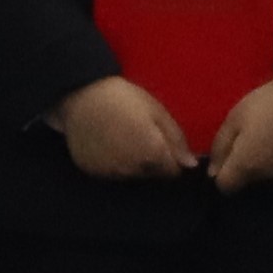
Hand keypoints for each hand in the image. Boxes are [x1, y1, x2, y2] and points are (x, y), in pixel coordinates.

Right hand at [56, 75, 192, 181]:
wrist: (82, 97)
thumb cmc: (124, 99)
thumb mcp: (157, 111)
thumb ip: (176, 140)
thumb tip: (191, 165)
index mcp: (153, 154)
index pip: (172, 172)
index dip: (172, 159)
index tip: (164, 144)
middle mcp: (132, 170)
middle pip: (151, 174)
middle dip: (153, 161)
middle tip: (141, 136)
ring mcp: (110, 172)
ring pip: (131, 175)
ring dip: (133, 163)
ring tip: (124, 138)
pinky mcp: (92, 171)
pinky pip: (110, 172)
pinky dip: (113, 163)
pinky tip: (108, 143)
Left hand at [206, 66, 272, 190]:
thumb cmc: (268, 101)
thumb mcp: (235, 116)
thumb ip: (220, 146)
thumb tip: (212, 171)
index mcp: (246, 163)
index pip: (225, 185)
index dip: (223, 172)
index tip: (229, 153)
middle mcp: (267, 174)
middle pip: (248, 178)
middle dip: (246, 164)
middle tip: (253, 136)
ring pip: (269, 173)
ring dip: (267, 160)